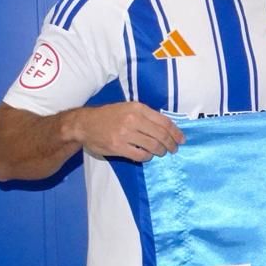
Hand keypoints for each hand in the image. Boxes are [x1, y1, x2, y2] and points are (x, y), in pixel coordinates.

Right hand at [65, 102, 183, 161]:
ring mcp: (125, 134)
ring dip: (161, 151)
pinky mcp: (119, 147)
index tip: (181, 139)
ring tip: (161, 153)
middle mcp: (133, 120)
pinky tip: (147, 156)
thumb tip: (167, 127)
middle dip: (171, 144)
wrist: (84, 124)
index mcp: (137, 108)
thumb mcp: (127, 108)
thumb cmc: (108, 116)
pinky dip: (147, 157)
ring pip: (153, 146)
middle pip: (161, 135)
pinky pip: (141, 155)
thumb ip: (145, 115)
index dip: (176, 132)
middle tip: (173, 149)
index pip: (164, 121)